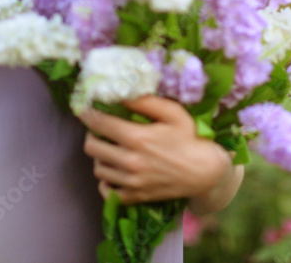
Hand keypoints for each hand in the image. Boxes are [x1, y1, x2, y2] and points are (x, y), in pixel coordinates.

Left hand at [79, 95, 232, 205]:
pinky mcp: (134, 197)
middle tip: (101, 129)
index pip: (99, 123)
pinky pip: (107, 191)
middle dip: (92, 134)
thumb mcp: (173, 113)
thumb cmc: (189, 138)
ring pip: (98, 168)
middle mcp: (130, 162)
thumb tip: (120, 93)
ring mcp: (131, 182)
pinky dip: (107, 181)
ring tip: (111, 148)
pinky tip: (115, 171)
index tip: (85, 109)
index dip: (88, 114)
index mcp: (137, 138)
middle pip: (91, 147)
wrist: (204, 173)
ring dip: (100, 156)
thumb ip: (146, 101)